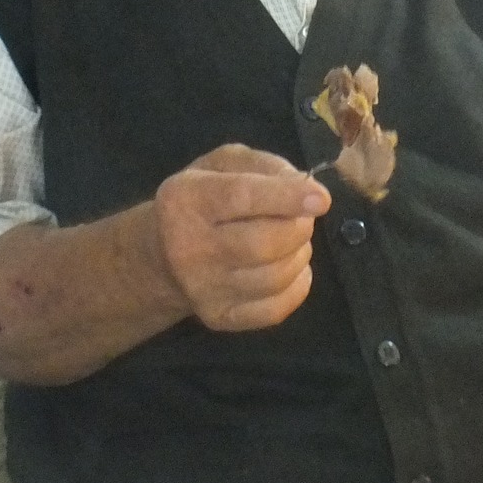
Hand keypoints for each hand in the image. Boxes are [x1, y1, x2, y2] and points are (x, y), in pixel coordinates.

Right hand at [152, 144, 329, 331]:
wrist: (161, 257)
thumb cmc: (200, 200)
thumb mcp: (221, 165)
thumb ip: (262, 165)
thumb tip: (303, 185)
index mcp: (186, 200)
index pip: (241, 197)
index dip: (286, 197)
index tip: (321, 199)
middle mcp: (189, 248)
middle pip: (264, 244)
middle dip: (298, 227)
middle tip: (303, 217)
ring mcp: (203, 289)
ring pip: (274, 277)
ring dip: (300, 254)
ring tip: (293, 240)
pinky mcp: (218, 318)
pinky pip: (275, 310)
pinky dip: (297, 287)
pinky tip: (292, 268)